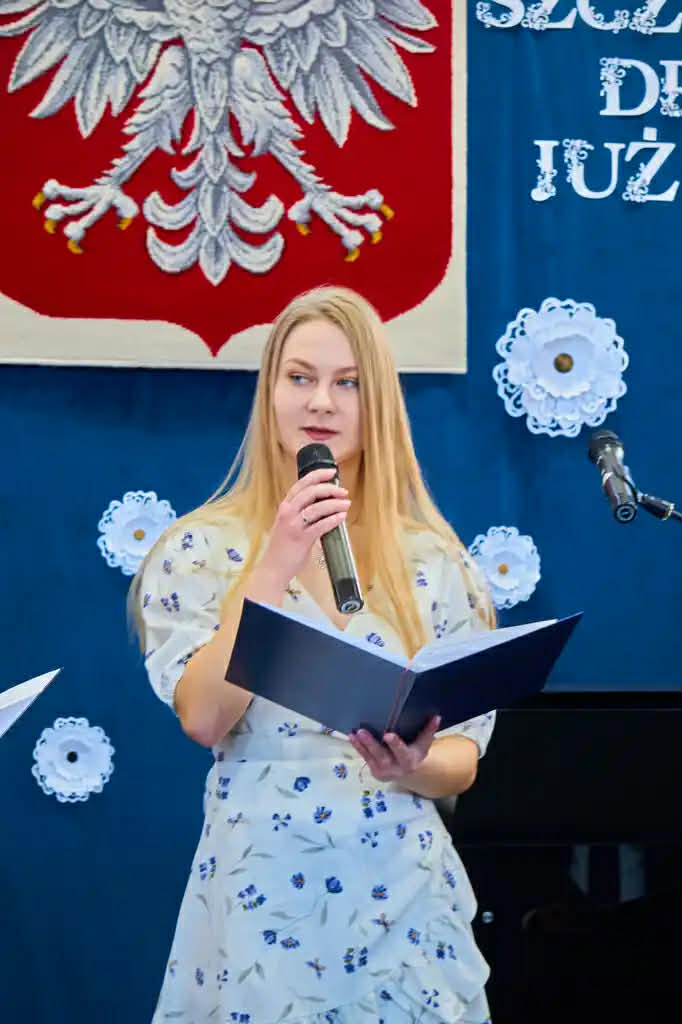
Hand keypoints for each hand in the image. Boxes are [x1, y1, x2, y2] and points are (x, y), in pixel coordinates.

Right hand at [257, 467, 350, 586]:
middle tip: (343, 491)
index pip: (301, 484)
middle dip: (330, 489)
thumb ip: (303, 514)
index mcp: (285, 507)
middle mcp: (287, 512)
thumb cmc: (283, 548)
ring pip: (317, 507)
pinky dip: (333, 519)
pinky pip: (320, 525)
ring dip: (335, 504)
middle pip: (311, 492)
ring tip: (347, 504)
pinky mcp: (301, 539)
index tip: (332, 472)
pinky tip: (342, 517)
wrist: (273, 568)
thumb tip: (325, 506)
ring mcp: (293, 525)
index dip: (317, 475)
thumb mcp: (289, 525)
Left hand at [348, 716, 441, 782]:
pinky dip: (358, 747)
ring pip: (370, 757)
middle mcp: (395, 768)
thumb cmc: (416, 752)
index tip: (388, 735)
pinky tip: (351, 736)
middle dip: (371, 744)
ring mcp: (382, 770)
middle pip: (382, 756)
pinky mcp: (373, 770)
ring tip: (354, 733)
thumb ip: (429, 730)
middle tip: (362, 731)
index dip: (395, 745)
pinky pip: (364, 758)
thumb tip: (436, 717)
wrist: (408, 772)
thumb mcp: (424, 743)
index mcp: (409, 761)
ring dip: (361, 745)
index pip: (402, 752)